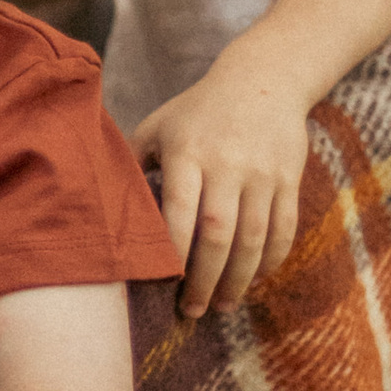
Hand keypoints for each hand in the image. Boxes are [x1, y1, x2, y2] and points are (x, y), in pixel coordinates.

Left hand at [131, 58, 309, 316]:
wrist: (264, 79)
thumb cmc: (197, 111)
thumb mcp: (159, 127)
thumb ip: (132, 164)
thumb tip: (101, 210)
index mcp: (187, 152)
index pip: (180, 212)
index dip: (174, 254)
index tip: (165, 284)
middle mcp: (227, 164)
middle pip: (219, 233)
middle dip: (205, 279)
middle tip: (192, 310)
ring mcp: (262, 173)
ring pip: (255, 238)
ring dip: (239, 279)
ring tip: (222, 305)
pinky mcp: (289, 178)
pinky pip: (284, 229)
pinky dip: (271, 261)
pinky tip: (255, 279)